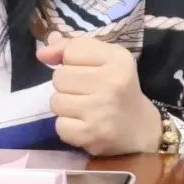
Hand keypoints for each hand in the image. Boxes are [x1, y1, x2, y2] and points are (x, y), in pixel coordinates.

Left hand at [36, 32, 162, 155]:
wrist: (141, 129)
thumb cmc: (117, 87)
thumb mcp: (104, 58)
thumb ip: (72, 47)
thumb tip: (42, 51)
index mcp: (117, 60)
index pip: (71, 51)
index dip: (71, 60)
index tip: (86, 70)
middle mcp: (112, 84)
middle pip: (59, 77)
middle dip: (67, 85)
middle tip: (86, 92)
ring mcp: (101, 112)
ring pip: (56, 101)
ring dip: (65, 106)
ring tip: (84, 108)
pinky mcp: (92, 135)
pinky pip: (59, 126)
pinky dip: (67, 126)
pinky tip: (83, 124)